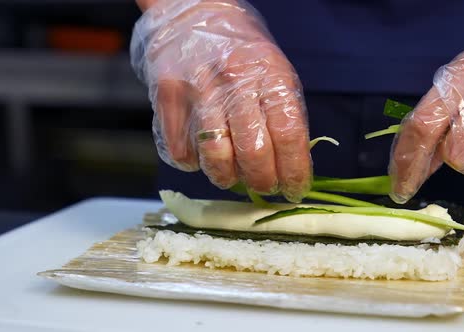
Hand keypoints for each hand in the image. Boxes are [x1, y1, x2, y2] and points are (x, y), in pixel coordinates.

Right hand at [131, 0, 310, 201]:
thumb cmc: (241, 52)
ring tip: (234, 176)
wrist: (193, 15)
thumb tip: (292, 167)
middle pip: (253, 153)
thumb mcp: (276, 73)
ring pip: (215, 159)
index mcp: (269, 75)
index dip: (294, 171)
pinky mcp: (168, 99)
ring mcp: (198, 91)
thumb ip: (285, 116)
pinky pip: (182, 154)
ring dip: (228, 178)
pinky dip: (196, 164)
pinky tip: (204, 154)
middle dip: (263, 182)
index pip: (289, 135)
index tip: (295, 189)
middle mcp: (234, 82)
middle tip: (266, 186)